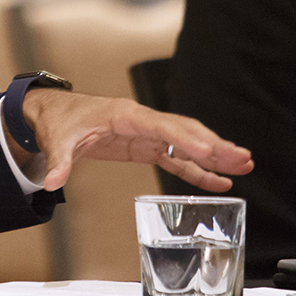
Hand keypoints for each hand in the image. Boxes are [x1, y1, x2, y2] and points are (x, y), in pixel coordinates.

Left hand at [19, 89, 253, 192]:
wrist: (53, 113)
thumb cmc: (58, 121)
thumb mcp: (57, 141)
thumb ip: (59, 162)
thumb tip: (52, 182)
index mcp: (123, 115)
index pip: (161, 126)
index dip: (186, 138)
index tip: (210, 151)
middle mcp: (141, 121)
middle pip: (183, 131)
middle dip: (213, 145)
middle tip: (242, 158)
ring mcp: (145, 133)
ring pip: (186, 142)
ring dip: (214, 155)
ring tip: (243, 166)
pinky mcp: (145, 145)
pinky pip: (176, 157)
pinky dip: (197, 168)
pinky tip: (218, 181)